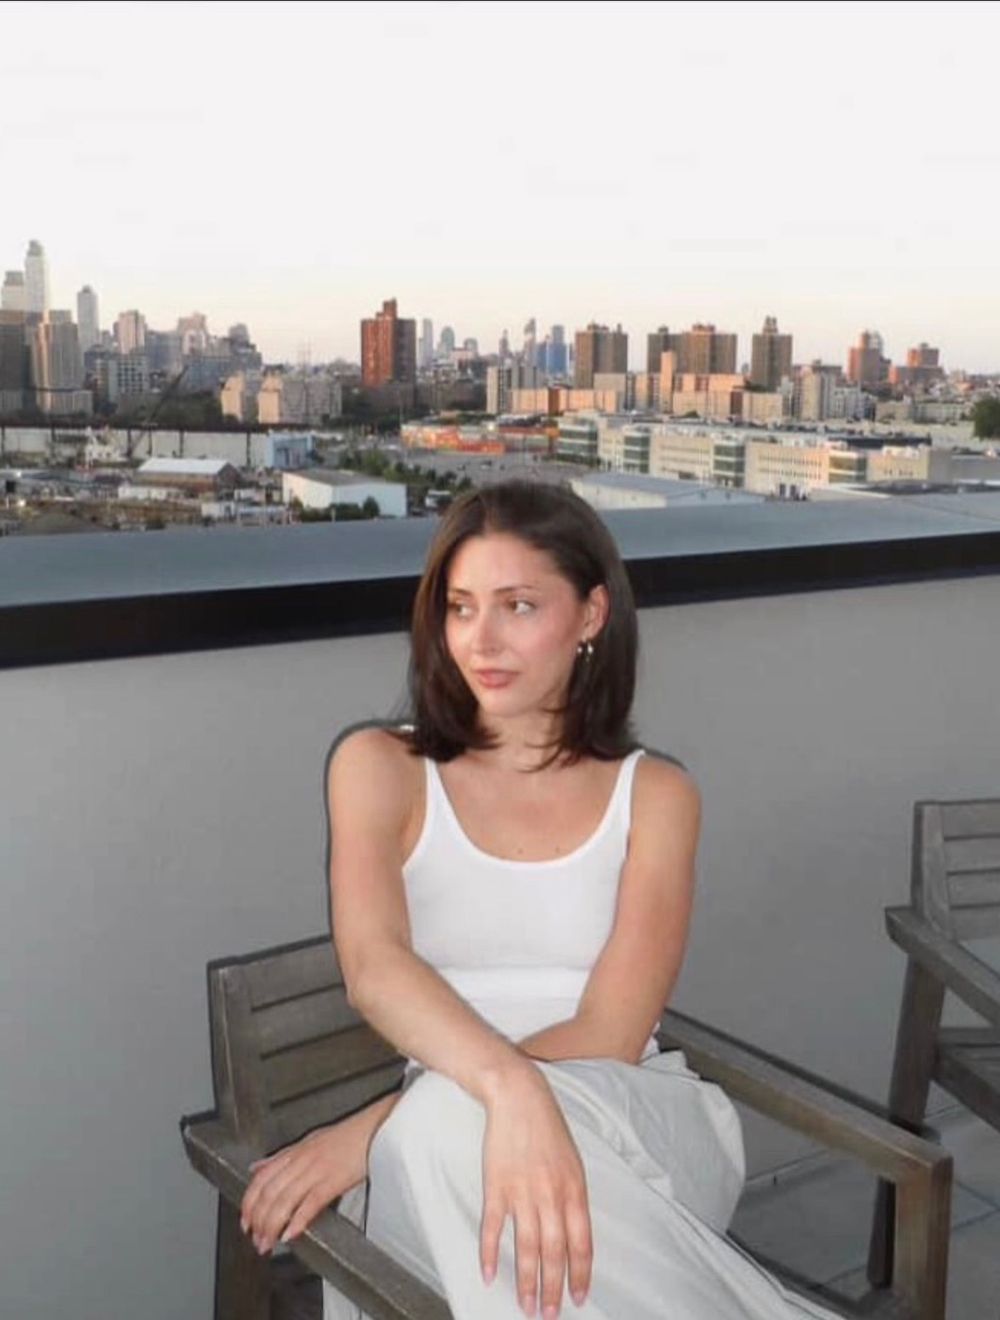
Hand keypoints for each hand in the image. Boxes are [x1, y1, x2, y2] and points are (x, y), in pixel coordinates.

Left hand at [240, 1119, 366, 1255]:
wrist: (375, 1129)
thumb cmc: (346, 1137)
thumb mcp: (309, 1141)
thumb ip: (281, 1157)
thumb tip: (256, 1168)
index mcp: (295, 1152)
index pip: (261, 1177)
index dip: (248, 1202)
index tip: (245, 1221)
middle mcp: (302, 1160)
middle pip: (269, 1192)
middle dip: (258, 1220)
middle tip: (256, 1239)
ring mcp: (317, 1169)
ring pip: (284, 1199)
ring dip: (272, 1226)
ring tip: (268, 1243)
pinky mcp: (334, 1180)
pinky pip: (311, 1202)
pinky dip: (298, 1220)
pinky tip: (291, 1234)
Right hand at [480, 1068, 592, 1317]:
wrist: (519, 1097)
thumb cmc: (548, 1128)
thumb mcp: (573, 1161)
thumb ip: (573, 1197)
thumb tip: (574, 1235)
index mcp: (574, 1189)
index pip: (581, 1243)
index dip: (580, 1274)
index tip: (578, 1298)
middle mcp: (550, 1195)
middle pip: (553, 1252)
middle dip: (552, 1288)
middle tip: (548, 1314)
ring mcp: (521, 1192)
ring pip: (525, 1247)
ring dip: (525, 1281)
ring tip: (525, 1305)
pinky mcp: (495, 1186)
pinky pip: (493, 1228)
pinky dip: (489, 1253)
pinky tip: (488, 1274)